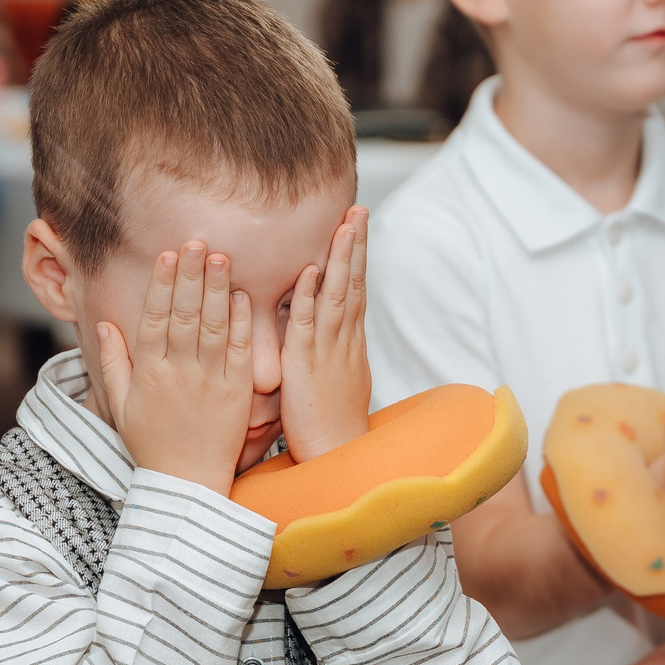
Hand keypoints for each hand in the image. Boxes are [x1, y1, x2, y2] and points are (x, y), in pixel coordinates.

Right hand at [96, 240, 254, 494]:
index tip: (168, 255)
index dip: (162, 285)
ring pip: (213, 327)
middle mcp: (179, 373)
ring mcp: (210, 382)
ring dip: (217, 290)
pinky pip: (239, 352)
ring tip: (221, 257)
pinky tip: (243, 296)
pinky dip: (242, 323)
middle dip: (191, 276)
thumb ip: (113, 363)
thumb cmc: (151, 445)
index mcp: (149, 373)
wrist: (187, 484)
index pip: (155, 319)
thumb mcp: (121, 405)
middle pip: (185, 315)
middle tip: (197, 241)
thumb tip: (104, 323)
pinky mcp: (237, 393)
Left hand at [280, 206, 372, 460]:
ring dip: (340, 259)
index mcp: (348, 344)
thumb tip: (331, 332)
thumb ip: (332, 351)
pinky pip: (308, 325)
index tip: (357, 226)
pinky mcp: (306, 364)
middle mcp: (343, 341)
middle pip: (354, 284)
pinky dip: (310, 297)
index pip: (356, 291)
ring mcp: (327, 351)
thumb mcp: (337, 380)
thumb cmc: (332, 425)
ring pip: (337, 296)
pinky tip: (311, 272)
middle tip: (359, 209)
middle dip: (356, 245)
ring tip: (344, 225)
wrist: (336, 456)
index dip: (357, 257)